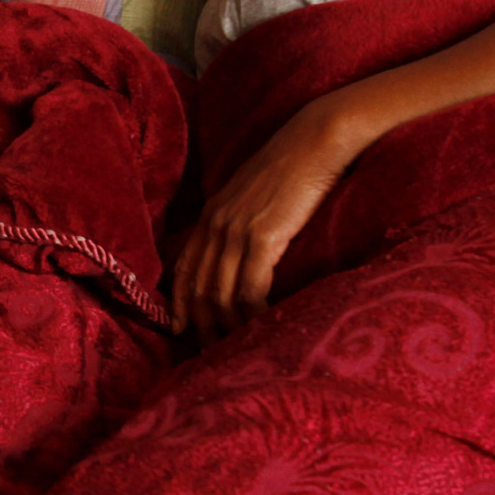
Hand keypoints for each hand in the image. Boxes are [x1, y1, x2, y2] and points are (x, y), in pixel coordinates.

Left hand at [171, 98, 364, 341]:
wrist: (314, 141)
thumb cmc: (292, 166)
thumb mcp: (251, 192)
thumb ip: (237, 218)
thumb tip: (239, 248)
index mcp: (210, 214)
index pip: (183, 269)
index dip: (180, 304)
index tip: (181, 331)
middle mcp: (216, 225)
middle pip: (198, 289)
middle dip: (202, 325)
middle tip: (212, 352)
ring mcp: (236, 232)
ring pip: (220, 294)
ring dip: (228, 326)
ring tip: (238, 347)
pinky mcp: (262, 238)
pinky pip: (249, 288)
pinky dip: (253, 313)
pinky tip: (263, 325)